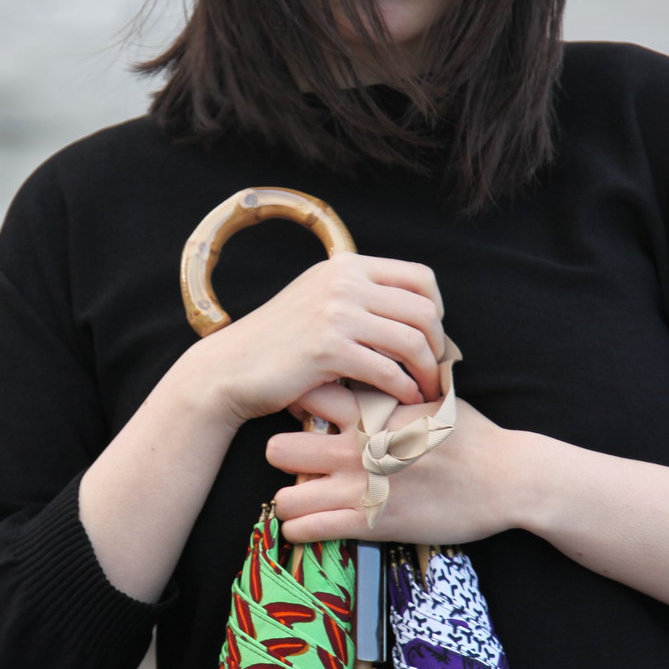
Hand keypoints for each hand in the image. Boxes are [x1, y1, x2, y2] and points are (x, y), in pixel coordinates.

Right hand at [188, 254, 446, 427]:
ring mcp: (335, 313)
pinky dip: (404, 389)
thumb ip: (357, 296)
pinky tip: (404, 401)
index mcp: (345, 266)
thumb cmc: (278, 344)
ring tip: (427, 390)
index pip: (419, 277)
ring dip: (427, 371)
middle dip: (438, 346)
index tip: (432, 338)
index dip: (437, 310)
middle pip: (423, 310)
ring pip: (412, 340)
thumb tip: (412, 313)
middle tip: (436, 372)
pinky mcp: (328, 349)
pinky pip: (387, 370)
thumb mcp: (317, 301)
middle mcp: (343, 282)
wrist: (230, 368)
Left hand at [267, 383, 525, 545]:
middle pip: (278, 448)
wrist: (506, 478)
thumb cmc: (469, 435)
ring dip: (289, 500)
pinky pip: (308, 530)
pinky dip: (301, 528)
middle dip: (283, 456)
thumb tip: (379, 354)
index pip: (305, 396)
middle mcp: (358, 448)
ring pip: (285, 497)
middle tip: (298, 462)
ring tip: (301, 498)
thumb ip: (393, 381)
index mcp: (370, 411)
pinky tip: (309, 523)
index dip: (295, 403)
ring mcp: (362, 488)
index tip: (301, 413)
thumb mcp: (429, 395)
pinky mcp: (371, 524)